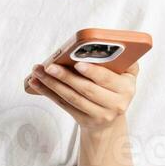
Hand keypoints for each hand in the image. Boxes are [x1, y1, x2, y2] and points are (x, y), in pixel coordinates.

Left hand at [25, 59, 139, 135]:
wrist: (111, 117)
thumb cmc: (116, 87)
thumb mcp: (128, 74)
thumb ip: (125, 59)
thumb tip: (111, 44)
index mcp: (126, 89)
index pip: (107, 79)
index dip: (92, 72)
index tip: (78, 64)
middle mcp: (115, 104)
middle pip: (86, 89)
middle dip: (66, 77)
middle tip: (50, 66)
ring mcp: (99, 115)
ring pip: (72, 98)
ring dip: (52, 84)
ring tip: (38, 71)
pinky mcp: (84, 121)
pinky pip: (64, 105)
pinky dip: (49, 93)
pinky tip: (37, 83)